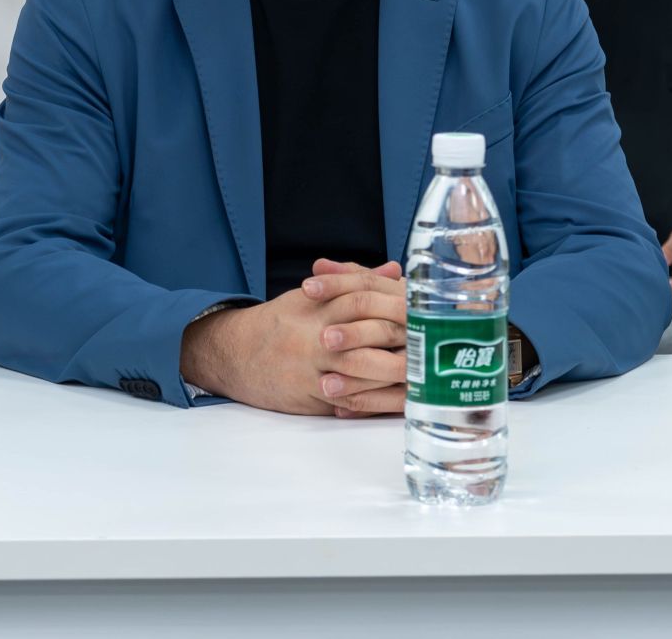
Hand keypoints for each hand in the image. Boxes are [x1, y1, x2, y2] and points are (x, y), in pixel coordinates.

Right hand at [180, 258, 404, 416]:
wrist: (234, 354)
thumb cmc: (280, 323)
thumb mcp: (313, 296)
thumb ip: (356, 281)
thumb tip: (396, 270)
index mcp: (320, 305)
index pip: (365, 298)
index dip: (399, 304)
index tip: (426, 309)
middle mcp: (317, 334)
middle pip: (372, 333)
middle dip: (407, 338)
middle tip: (437, 341)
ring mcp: (314, 367)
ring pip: (363, 370)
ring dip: (397, 373)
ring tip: (425, 372)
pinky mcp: (311, 395)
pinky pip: (349, 400)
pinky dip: (375, 401)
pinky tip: (398, 399)